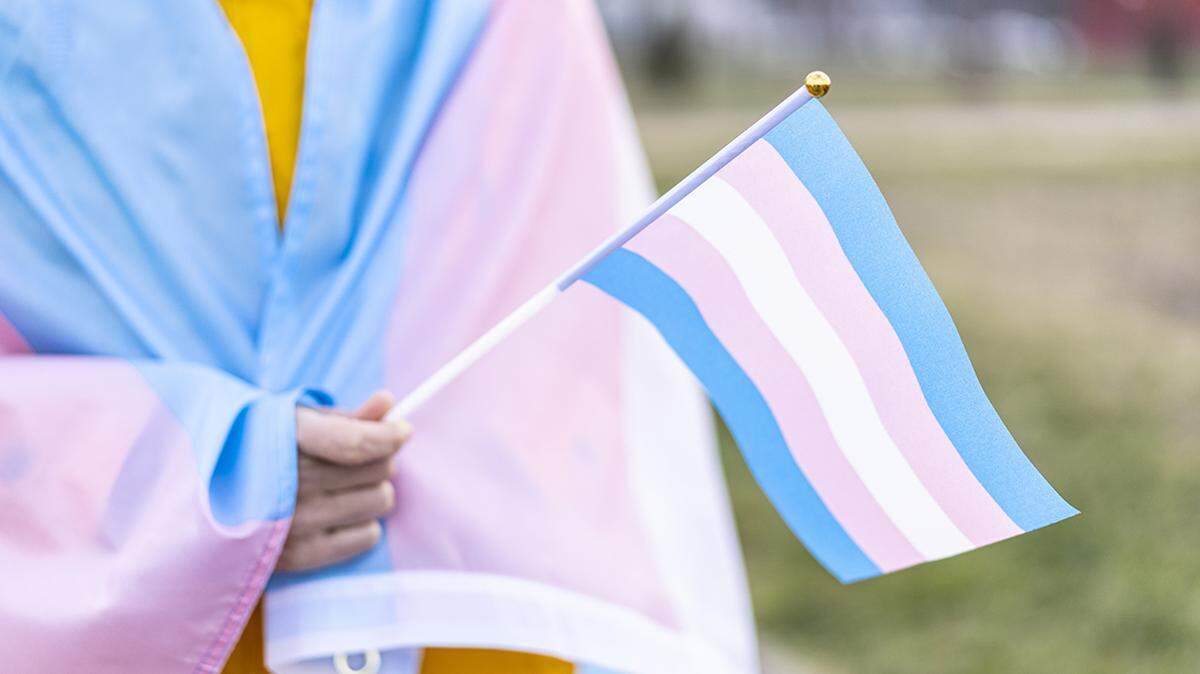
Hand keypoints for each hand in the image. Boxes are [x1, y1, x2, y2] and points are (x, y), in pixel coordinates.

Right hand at [277, 391, 410, 571]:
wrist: (200, 497)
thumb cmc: (259, 449)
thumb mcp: (293, 420)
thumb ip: (345, 416)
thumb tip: (389, 402)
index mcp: (282, 437)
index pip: (354, 441)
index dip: (389, 435)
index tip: (403, 430)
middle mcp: (287, 481)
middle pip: (378, 468)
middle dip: (379, 458)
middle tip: (357, 459)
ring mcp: (293, 523)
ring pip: (380, 501)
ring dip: (372, 490)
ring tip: (342, 487)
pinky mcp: (299, 557)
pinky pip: (368, 536)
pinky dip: (363, 523)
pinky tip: (337, 514)